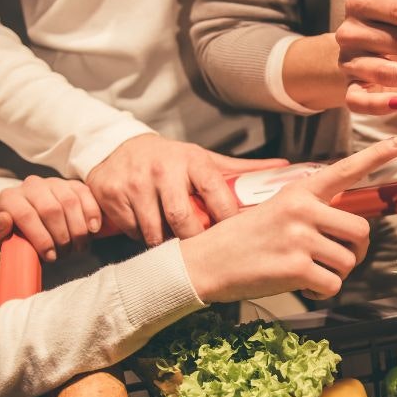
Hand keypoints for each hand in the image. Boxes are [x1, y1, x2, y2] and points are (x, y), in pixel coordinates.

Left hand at [0, 176, 100, 261]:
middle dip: (61, 236)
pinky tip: (93, 230)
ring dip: (78, 229)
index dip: (40, 238)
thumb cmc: (19, 234)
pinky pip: (85, 195)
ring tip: (78, 247)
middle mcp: (31, 185)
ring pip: (70, 202)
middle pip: (51, 209)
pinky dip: (92, 214)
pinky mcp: (73, 184)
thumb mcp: (2, 237)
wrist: (37, 223)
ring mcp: (54, 183)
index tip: (50, 256)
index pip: (26, 215)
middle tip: (66, 253)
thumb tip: (4, 221)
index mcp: (10, 198)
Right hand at [86, 133, 287, 246]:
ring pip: (154, 231)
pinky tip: (148, 229)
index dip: (226, 221)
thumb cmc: (171, 160)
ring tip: (173, 241)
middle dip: (193, 240)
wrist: (118, 147)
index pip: (216, 196)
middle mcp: (164, 169)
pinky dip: (141, 237)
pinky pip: (132, 230)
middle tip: (200, 250)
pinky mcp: (113, 195)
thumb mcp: (204, 160)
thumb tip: (284, 169)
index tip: (233, 236)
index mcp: (193, 161)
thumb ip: (241, 171)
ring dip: (165, 243)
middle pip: (183, 220)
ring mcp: (136, 182)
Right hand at [180, 137, 396, 301]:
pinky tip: (303, 287)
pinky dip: (322, 293)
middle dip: (357, 251)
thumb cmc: (241, 241)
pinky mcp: (296, 267)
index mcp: (298, 192)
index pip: (342, 171)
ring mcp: (300, 238)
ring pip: (348, 262)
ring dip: (336, 274)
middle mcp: (302, 209)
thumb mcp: (274, 211)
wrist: (204, 262)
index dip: (375, 157)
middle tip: (340, 258)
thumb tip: (347, 233)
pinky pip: (332, 285)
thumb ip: (309, 213)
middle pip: (361, 231)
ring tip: (311, 272)